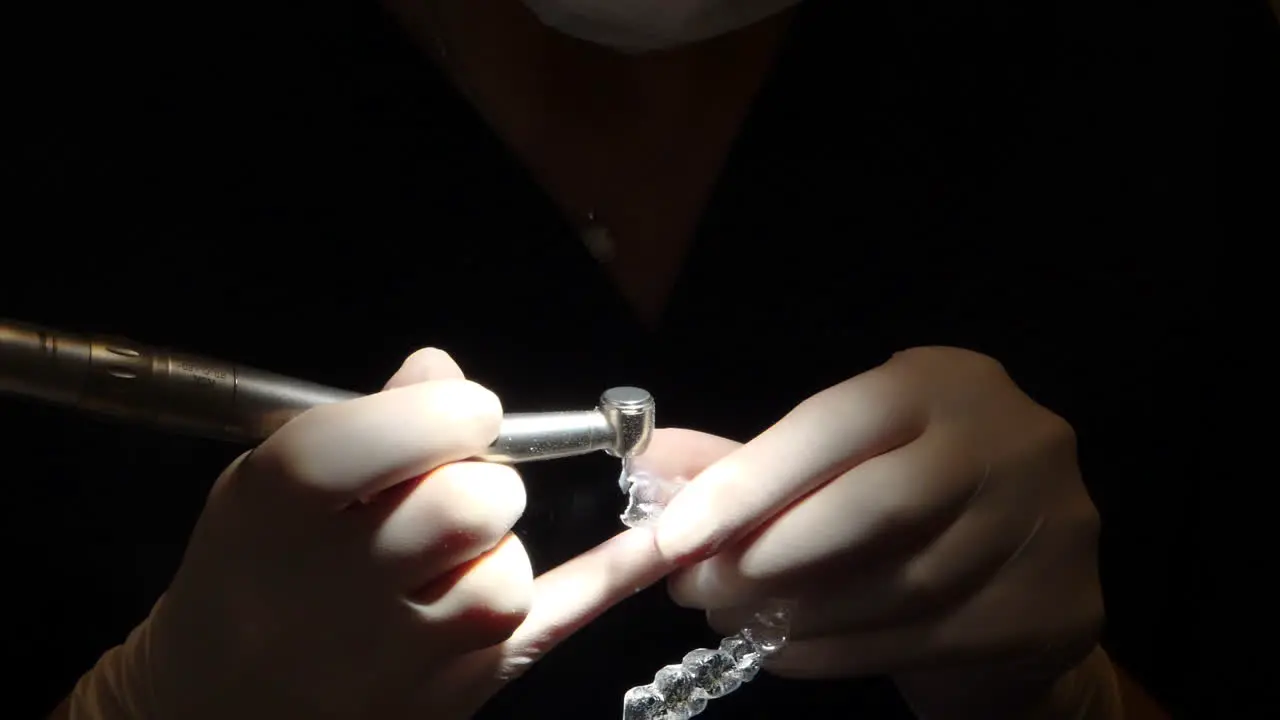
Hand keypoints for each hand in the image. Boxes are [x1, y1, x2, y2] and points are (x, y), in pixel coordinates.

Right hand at [124, 349, 673, 718]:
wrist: (212, 710)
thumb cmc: (246, 577)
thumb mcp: (263, 485)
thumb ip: (357, 423)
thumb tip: (444, 371)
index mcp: (281, 506)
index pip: (396, 434)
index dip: (451, 413)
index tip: (464, 414)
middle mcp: (338, 588)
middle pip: (477, 504)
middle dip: (480, 484)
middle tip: (450, 494)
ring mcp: (395, 660)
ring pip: (509, 576)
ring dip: (494, 553)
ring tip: (440, 564)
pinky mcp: (447, 701)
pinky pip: (548, 626)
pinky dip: (608, 581)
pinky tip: (660, 544)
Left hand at [642, 347, 1107, 718]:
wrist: (1023, 580)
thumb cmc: (907, 506)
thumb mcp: (834, 461)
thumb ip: (745, 462)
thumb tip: (646, 465)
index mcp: (946, 382)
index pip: (837, 423)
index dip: (749, 482)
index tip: (672, 536)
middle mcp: (1011, 441)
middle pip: (874, 507)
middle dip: (766, 554)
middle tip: (695, 587)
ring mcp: (1047, 527)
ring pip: (895, 586)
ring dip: (792, 612)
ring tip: (734, 618)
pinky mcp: (1051, 609)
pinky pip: (920, 640)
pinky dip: (834, 652)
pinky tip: (785, 650)